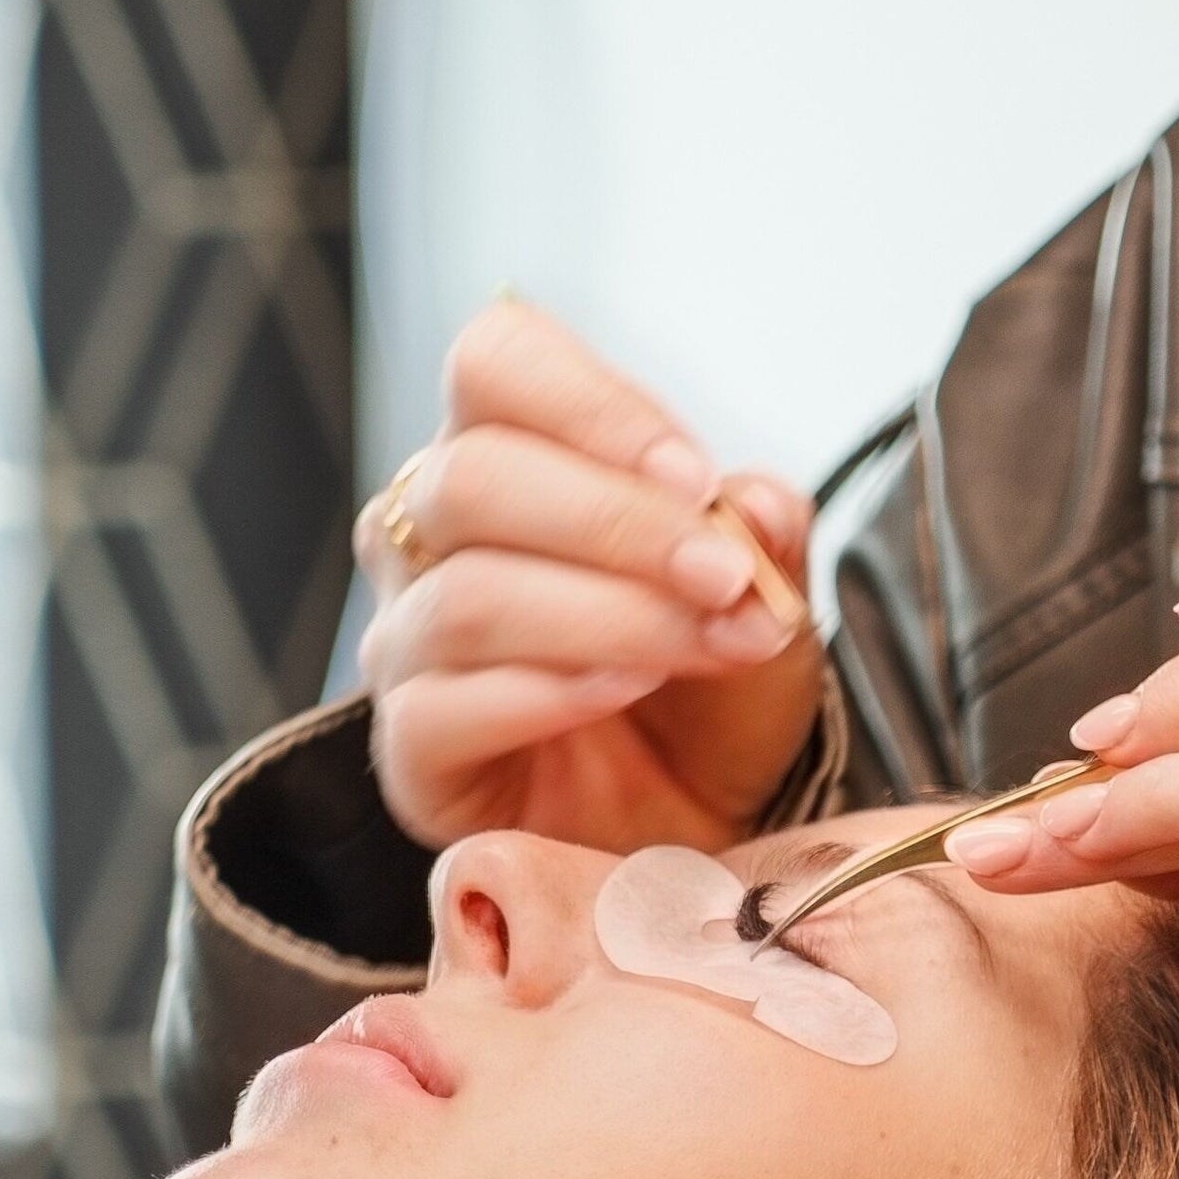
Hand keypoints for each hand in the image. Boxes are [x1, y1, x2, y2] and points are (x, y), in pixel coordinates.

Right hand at [355, 300, 824, 852]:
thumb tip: (756, 505)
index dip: (590, 404)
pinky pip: (443, 706)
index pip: (497, 361)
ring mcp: (408, 641)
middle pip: (473, 478)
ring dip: (611, 616)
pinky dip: (549, 693)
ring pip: (469, 596)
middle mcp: (431, 532)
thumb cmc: (714, 685)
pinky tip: (625, 694)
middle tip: (724, 577)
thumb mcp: (770, 595)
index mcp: (510, 449)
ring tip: (705, 641)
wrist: (705, 818)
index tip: (694, 475)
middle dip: (619, 525)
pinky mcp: (409, 749)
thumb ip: (766, 536)